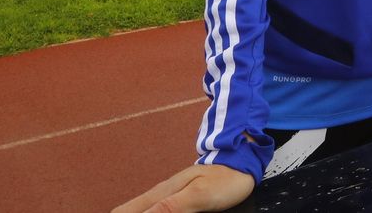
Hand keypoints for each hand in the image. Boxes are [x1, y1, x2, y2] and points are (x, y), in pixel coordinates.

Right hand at [111, 163, 254, 212]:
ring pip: (142, 209)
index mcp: (163, 193)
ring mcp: (170, 196)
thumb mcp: (199, 195)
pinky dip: (146, 210)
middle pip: (131, 209)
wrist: (242, 163)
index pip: (129, 210)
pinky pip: (156, 208)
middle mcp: (162, 194)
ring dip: (133, 211)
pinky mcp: (179, 199)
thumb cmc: (224, 179)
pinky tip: (146, 211)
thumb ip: (172, 206)